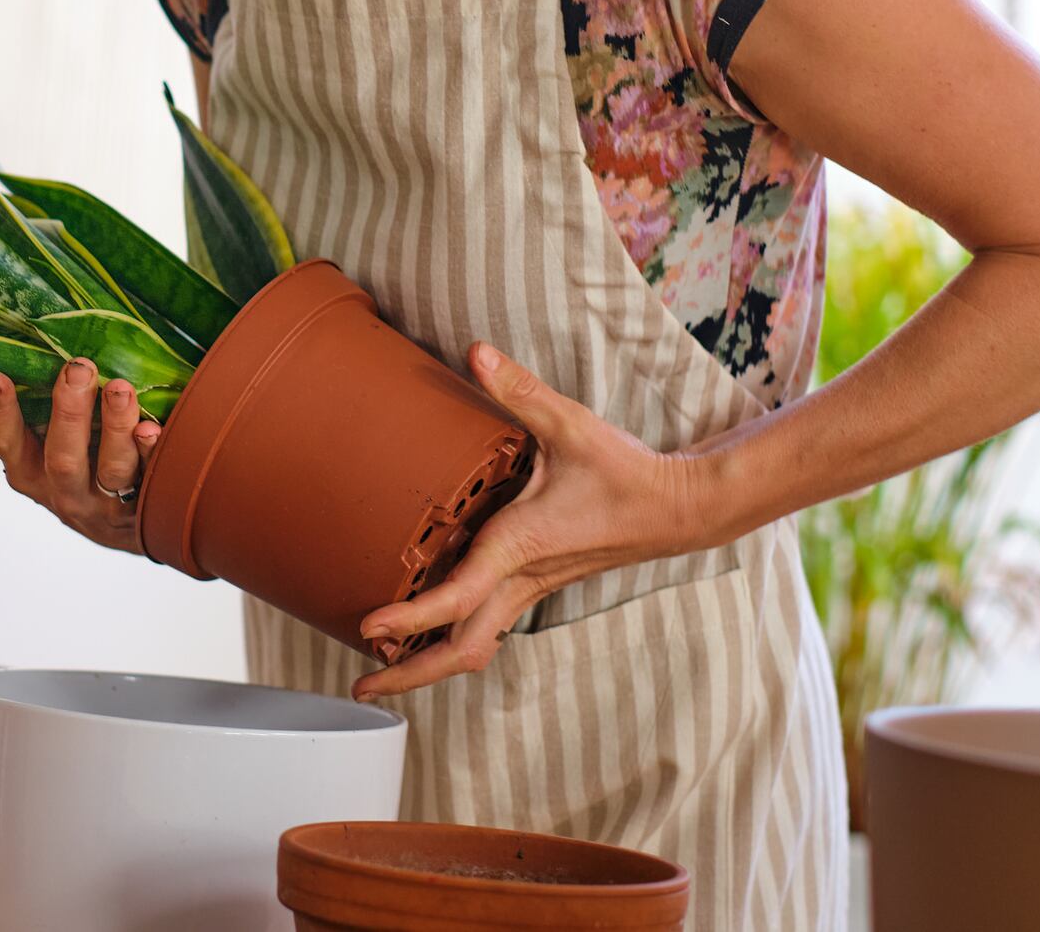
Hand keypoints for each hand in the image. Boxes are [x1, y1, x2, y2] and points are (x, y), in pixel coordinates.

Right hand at [0, 358, 161, 554]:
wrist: (124, 528)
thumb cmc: (82, 466)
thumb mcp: (52, 446)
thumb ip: (48, 408)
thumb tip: (51, 337)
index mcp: (31, 471)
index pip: (7, 442)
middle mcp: (64, 492)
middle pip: (63, 457)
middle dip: (70, 412)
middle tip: (78, 368)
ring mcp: (105, 505)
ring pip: (110, 470)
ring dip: (115, 427)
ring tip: (120, 389)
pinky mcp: (143, 509)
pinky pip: (151, 480)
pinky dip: (151, 453)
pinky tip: (153, 429)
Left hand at [350, 342, 710, 700]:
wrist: (679, 509)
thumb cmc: (626, 472)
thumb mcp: (570, 425)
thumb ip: (520, 391)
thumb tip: (478, 353)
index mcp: (519, 548)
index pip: (458, 597)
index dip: (412, 616)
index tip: (369, 627)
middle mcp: (521, 580)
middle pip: (460, 650)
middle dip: (410, 674)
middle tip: (360, 685)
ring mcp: (529, 591)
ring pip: (474, 647)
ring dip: (428, 663)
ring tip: (380, 669)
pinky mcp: (535, 587)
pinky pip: (487, 629)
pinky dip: (452, 641)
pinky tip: (425, 634)